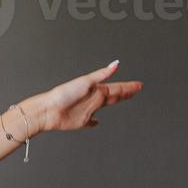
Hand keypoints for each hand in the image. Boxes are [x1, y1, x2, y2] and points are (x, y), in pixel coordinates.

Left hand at [27, 60, 143, 133]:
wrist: (48, 110)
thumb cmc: (63, 94)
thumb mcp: (85, 81)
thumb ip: (102, 74)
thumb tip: (115, 63)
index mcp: (96, 89)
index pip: (117, 87)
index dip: (128, 87)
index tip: (139, 85)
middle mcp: (93, 99)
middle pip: (114, 95)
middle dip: (125, 91)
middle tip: (136, 89)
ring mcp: (88, 110)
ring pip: (106, 105)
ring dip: (115, 101)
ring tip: (123, 98)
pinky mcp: (81, 122)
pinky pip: (91, 123)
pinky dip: (95, 123)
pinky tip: (97, 123)